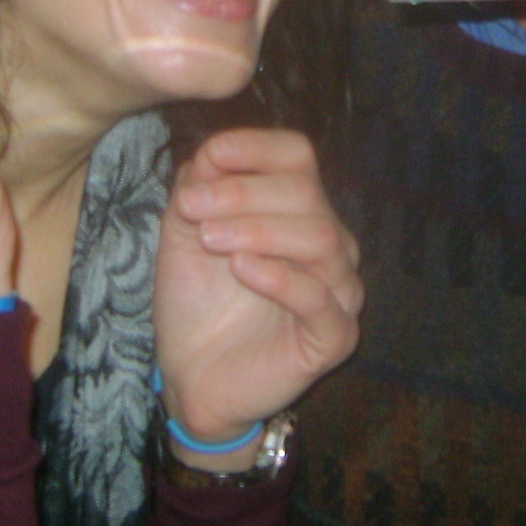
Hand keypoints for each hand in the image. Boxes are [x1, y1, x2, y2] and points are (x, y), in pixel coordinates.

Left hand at [153, 130, 360, 462]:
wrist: (193, 377)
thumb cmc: (198, 302)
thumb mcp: (185, 234)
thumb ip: (199, 188)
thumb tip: (213, 151)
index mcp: (299, 211)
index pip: (298, 157)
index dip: (257, 148)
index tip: (210, 156)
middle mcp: (331, 244)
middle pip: (306, 193)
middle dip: (243, 192)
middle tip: (191, 207)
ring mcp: (340, 291)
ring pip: (320, 238)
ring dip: (258, 229)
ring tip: (209, 238)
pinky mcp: (335, 338)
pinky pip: (321, 299)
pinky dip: (280, 277)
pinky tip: (241, 269)